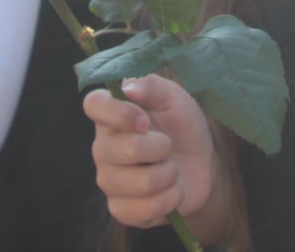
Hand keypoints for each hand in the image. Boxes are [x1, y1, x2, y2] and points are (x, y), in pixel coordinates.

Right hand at [85, 75, 217, 229]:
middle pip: (125, 149)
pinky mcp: (121, 209)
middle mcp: (102, 148)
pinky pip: (146, 209)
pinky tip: (170, 191)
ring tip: (170, 169)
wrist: (200, 166)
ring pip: (141, 182)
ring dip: (169, 174)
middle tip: (168, 146)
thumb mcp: (174, 97)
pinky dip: (170, 199)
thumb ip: (151, 85)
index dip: (119, 112)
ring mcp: (109, 181)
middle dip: (161, 147)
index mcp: (111, 116)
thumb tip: (128, 88)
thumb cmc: (182, 126)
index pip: (93, 105)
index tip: (145, 120)